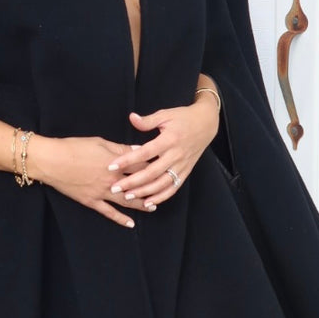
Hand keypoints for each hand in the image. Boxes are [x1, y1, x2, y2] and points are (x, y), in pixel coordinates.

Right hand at [33, 135, 153, 227]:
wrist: (51, 161)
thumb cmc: (74, 147)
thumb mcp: (100, 142)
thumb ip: (120, 149)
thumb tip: (138, 150)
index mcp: (115, 162)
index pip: (140, 166)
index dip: (153, 166)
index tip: (163, 166)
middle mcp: (111, 179)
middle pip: (137, 184)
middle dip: (151, 187)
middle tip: (164, 189)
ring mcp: (102, 192)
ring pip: (127, 201)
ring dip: (141, 204)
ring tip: (153, 207)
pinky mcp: (91, 201)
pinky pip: (108, 212)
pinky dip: (120, 219)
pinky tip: (131, 223)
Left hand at [105, 96, 219, 207]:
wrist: (206, 125)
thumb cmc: (183, 118)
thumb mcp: (165, 115)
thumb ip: (148, 120)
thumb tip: (131, 118)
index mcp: (169, 140)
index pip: (145, 152)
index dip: (128, 160)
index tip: (112, 166)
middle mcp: (175, 155)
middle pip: (152, 172)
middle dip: (132, 182)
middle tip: (115, 188)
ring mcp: (181, 166)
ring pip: (162, 184)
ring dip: (145, 192)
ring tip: (128, 197)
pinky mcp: (185, 172)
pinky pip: (173, 188)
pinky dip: (161, 197)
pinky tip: (148, 203)